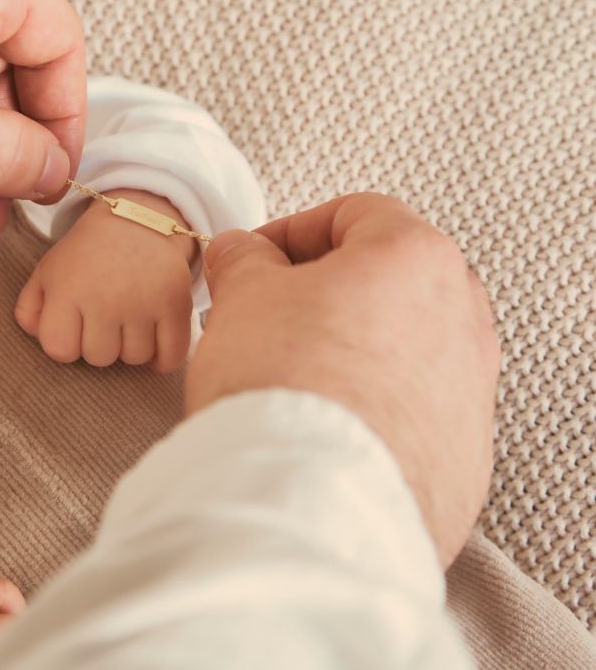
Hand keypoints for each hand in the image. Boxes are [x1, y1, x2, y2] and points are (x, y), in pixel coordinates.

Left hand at [16, 189, 195, 371]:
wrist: (137, 219)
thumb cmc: (87, 254)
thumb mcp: (48, 272)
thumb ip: (30, 309)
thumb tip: (39, 338)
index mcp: (68, 290)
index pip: (60, 350)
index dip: (66, 342)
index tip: (74, 325)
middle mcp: (105, 298)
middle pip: (99, 358)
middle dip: (99, 343)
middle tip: (104, 318)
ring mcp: (143, 303)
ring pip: (134, 358)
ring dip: (131, 346)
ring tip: (128, 321)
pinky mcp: (176, 304)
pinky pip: (170, 356)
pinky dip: (163, 356)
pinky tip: (154, 339)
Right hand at [187, 193, 498, 566]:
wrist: (312, 499)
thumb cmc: (285, 384)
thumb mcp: (243, 296)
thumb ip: (244, 260)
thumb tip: (241, 254)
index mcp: (416, 259)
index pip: (356, 214)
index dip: (293, 230)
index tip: (256, 259)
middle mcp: (462, 318)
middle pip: (389, 282)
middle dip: (325, 293)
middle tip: (270, 315)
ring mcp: (471, 392)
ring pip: (404, 348)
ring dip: (350, 351)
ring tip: (290, 379)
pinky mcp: (463, 456)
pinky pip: (413, 413)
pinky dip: (371, 409)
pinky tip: (320, 430)